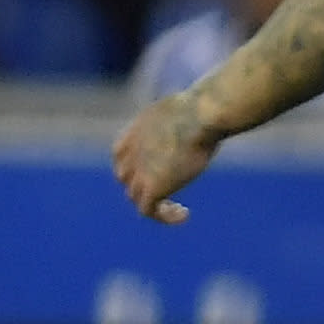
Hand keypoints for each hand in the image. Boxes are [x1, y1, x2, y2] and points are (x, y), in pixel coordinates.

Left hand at [111, 90, 216, 222]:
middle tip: (169, 190)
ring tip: (179, 209)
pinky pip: (149, 211)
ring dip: (155, 204)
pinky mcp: (152, 187)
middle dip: (142, 185)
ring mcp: (139, 170)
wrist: (199, 115)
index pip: (121, 154)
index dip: (134, 165)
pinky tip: (184, 215)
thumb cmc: (203, 108)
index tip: (157, 170)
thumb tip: (202, 115)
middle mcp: (132, 151)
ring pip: (135, 197)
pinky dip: (164, 216)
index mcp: (137, 130)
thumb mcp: (185, 108)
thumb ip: (184, 118)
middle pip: (125, 177)